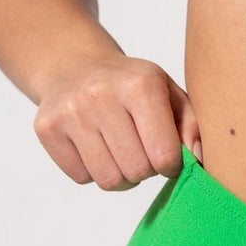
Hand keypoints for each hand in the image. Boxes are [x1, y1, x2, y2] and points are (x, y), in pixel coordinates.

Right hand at [32, 55, 202, 189]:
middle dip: (145, 169)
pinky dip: (93, 171)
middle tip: (141, 150)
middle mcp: (101, 95)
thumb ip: (192, 126)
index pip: (164, 154)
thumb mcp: (169, 93)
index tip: (167, 155)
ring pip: (108, 179)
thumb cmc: (133, 87)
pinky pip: (81, 177)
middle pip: (136, 171)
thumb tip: (199, 161)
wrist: (75, 66)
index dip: (171, 164)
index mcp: (140, 84)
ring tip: (120, 151)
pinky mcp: (47, 128)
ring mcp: (70, 111)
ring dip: (120, 175)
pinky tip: (95, 146)